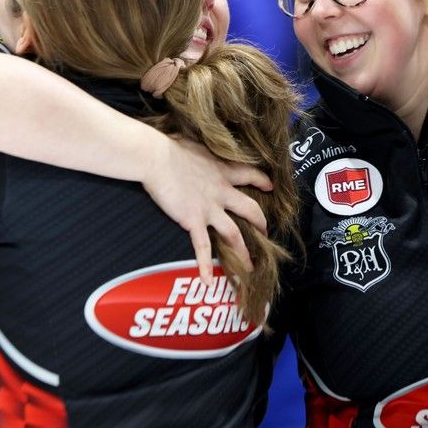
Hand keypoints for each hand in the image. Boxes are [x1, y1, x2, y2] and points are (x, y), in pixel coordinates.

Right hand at [143, 136, 272, 284]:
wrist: (156, 157)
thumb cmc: (170, 147)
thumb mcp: (197, 145)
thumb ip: (205, 153)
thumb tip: (202, 150)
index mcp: (223, 171)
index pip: (251, 175)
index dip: (263, 181)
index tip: (270, 187)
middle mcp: (221, 192)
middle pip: (250, 209)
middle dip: (260, 222)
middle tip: (265, 232)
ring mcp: (209, 208)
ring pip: (234, 233)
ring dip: (243, 252)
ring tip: (250, 267)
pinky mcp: (193, 220)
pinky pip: (202, 247)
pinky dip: (205, 266)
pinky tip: (207, 282)